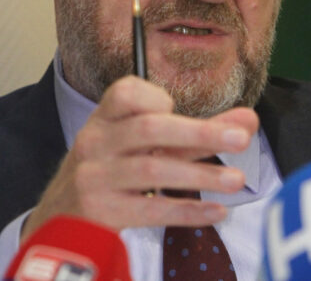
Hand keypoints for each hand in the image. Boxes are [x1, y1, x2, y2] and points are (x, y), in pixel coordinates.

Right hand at [21, 76, 258, 241]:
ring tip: (237, 180)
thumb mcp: (144, 144)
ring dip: (200, 175)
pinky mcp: (103, 213)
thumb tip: (249, 120)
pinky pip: (150, 210)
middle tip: (241, 139)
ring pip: (152, 171)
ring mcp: (96, 178)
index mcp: (105, 118)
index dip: (157, 97)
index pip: (126, 92)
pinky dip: (186, 211)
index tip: (176, 107)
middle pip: (149, 129)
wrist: (61, 218)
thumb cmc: (113, 169)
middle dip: (199, 133)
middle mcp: (96, 142)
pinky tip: (216, 211)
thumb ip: (196, 131)